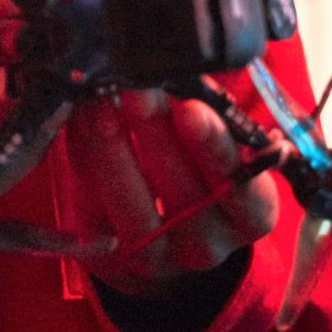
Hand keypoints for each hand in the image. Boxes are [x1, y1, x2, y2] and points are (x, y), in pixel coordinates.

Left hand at [70, 88, 278, 299]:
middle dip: (155, 131)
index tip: (190, 108)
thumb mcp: (221, 151)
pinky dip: (85, 161)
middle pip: (182, 190)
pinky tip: (79, 126)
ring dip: (112, 147)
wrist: (169, 236)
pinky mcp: (111, 257)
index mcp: (252, 214)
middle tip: (135, 88)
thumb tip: (173, 73)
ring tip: (99, 103)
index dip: (213, 147)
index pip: (241, 186)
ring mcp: (159, 256)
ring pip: (134, 204)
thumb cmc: (201, 174)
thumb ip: (205, 120)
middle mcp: (209, 244)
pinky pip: (93, 208)